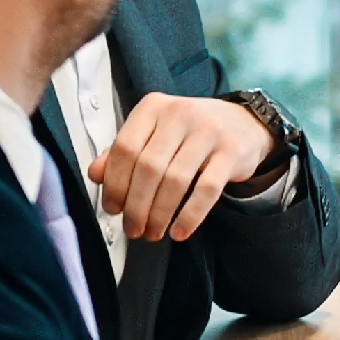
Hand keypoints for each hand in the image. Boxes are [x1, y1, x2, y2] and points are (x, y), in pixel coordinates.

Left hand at [87, 94, 276, 243]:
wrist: (244, 123)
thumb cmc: (191, 132)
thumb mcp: (155, 133)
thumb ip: (125, 151)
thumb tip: (95, 174)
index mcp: (154, 106)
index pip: (125, 147)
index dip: (115, 183)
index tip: (112, 208)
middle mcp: (181, 113)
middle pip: (149, 167)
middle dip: (136, 206)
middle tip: (133, 229)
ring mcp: (209, 131)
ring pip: (176, 180)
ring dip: (160, 214)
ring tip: (153, 233)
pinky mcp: (232, 151)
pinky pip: (207, 190)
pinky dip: (190, 216)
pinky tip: (180, 232)